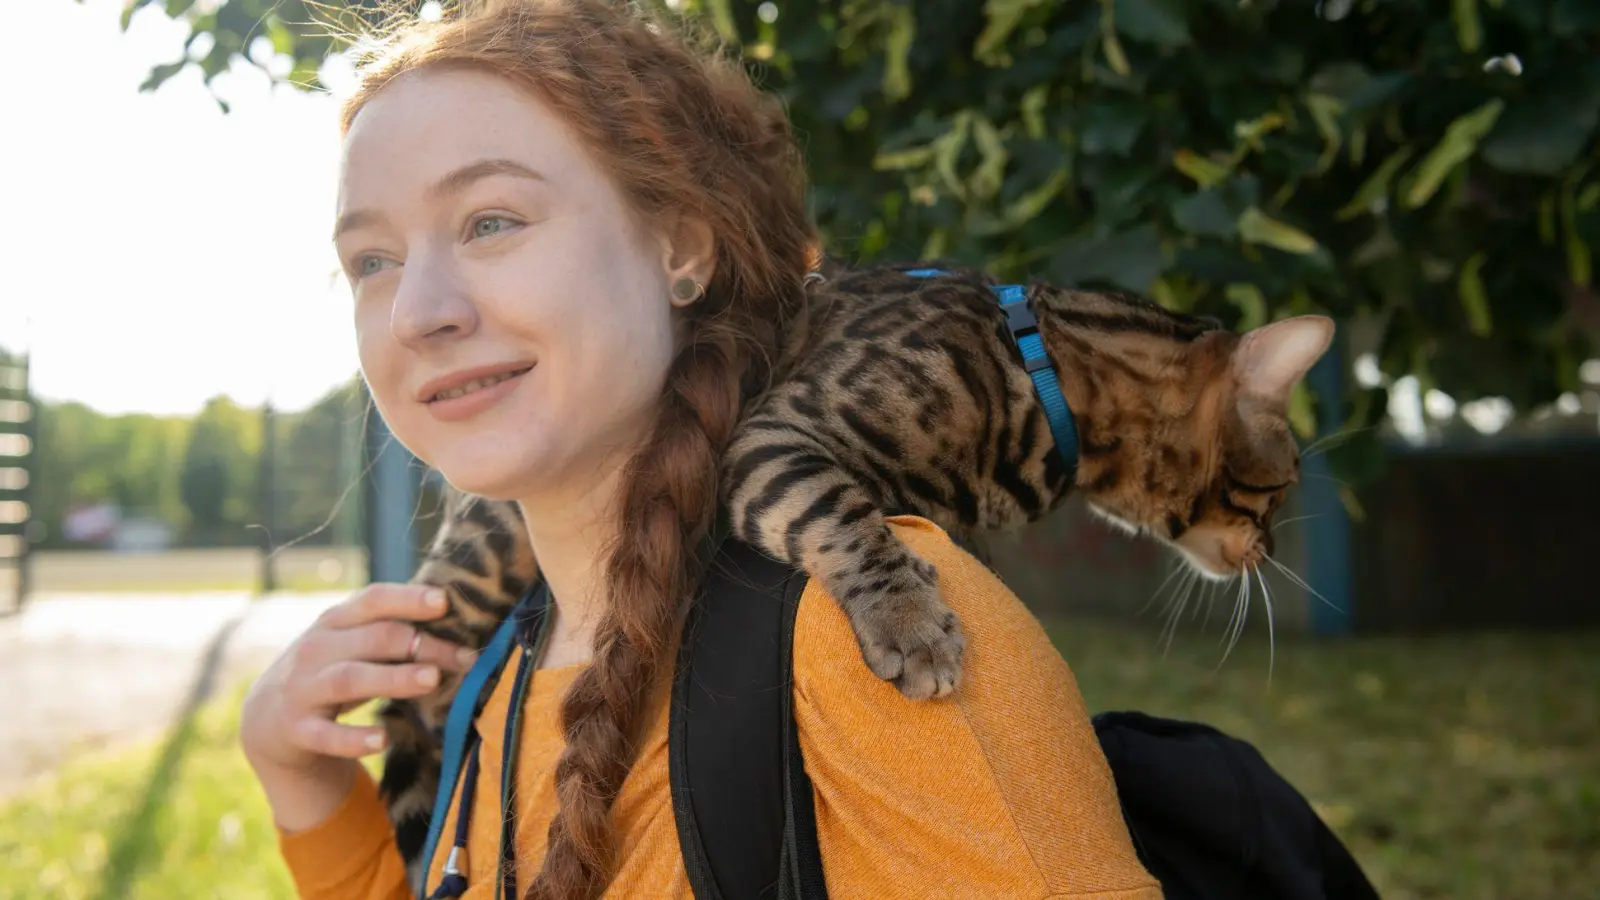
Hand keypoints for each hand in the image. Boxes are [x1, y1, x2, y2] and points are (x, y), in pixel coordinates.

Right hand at [240, 584, 475, 783]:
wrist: (265, 720)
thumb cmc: (329, 672)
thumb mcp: (349, 645)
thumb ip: (391, 633)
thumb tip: (458, 627)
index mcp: (335, 621)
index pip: (372, 600)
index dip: (408, 599)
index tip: (444, 602)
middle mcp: (317, 649)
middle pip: (374, 639)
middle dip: (421, 646)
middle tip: (463, 657)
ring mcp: (304, 689)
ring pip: (351, 679)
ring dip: (393, 678)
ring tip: (431, 680)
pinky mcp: (298, 729)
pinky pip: (326, 734)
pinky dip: (353, 738)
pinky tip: (382, 739)